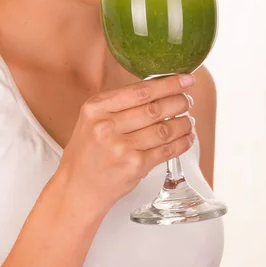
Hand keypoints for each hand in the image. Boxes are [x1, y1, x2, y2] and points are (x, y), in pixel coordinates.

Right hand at [57, 74, 194, 214]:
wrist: (77, 187)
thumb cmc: (87, 151)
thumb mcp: (92, 119)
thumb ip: (118, 104)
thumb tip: (159, 89)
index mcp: (96, 108)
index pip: (139, 91)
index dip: (167, 84)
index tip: (184, 79)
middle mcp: (106, 126)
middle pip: (154, 109)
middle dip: (178, 102)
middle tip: (187, 100)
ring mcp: (121, 147)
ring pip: (163, 129)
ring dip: (182, 123)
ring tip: (189, 119)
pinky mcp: (134, 166)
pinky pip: (166, 150)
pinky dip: (181, 143)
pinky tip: (187, 137)